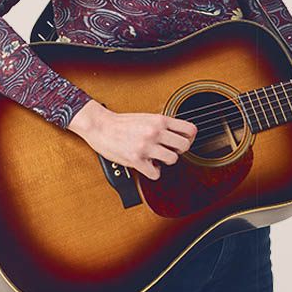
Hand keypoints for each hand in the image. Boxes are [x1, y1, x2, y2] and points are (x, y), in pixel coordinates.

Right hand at [67, 100, 196, 179]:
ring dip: (165, 161)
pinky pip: (156, 173)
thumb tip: (178, 136)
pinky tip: (148, 165)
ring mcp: (146, 146)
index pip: (190, 129)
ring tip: (156, 157)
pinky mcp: (136, 159)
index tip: (182, 141)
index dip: (190, 138)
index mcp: (159, 120)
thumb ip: (162, 125)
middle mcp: (154, 132)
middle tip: (169, 150)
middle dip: (178, 150)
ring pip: (172, 160)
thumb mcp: (146, 117)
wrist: (100, 126)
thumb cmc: (121, 123)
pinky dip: (153, 172)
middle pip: (184, 146)